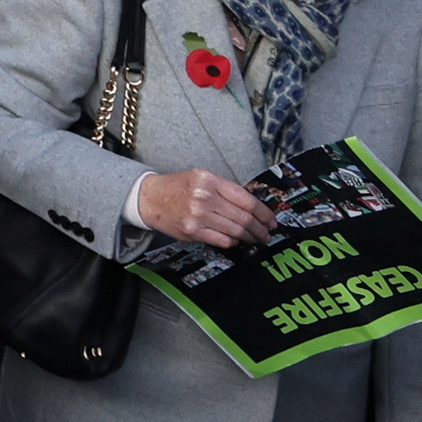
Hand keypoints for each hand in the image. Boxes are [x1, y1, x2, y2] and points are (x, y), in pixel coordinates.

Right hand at [132, 165, 272, 247]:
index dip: (264, 212)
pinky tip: (235, 240)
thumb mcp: (201, 179)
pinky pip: (223, 240)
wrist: (149, 198)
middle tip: (267, 234)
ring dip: (250, 238)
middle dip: (260, 229)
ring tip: (255, 240)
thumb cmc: (178, 188)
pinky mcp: (193, 231)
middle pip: (244, 218)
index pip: (246, 199)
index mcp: (209, 179)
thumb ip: (225, 190)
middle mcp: (205, 196)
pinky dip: (233, 242)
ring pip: (236, 231)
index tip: (271, 220)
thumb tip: (253, 208)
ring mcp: (198, 215)